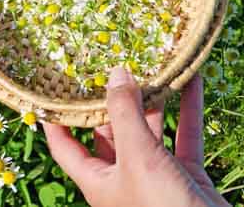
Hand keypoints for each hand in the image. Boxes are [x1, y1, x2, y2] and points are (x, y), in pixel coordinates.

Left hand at [43, 68, 229, 206]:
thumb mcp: (137, 157)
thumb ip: (125, 114)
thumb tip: (116, 74)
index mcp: (96, 180)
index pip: (64, 145)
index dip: (56, 119)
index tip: (51, 88)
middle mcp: (121, 177)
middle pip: (110, 131)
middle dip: (113, 100)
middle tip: (110, 63)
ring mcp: (153, 176)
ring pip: (148, 131)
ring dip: (153, 101)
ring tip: (152, 66)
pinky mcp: (184, 176)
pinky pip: (183, 137)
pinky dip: (187, 111)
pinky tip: (192, 82)